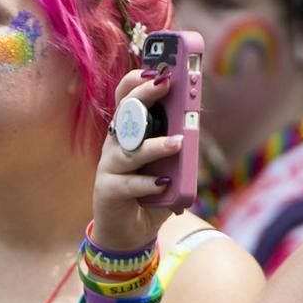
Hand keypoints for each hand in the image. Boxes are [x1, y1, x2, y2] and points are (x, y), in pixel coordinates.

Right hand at [90, 66, 183, 256]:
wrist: (128, 233)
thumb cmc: (150, 193)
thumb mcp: (168, 165)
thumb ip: (177, 145)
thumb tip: (194, 123)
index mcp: (127, 132)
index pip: (125, 97)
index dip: (138, 80)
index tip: (158, 68)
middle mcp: (114, 144)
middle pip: (125, 112)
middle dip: (144, 95)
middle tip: (165, 83)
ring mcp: (109, 167)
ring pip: (130, 149)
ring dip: (155, 146)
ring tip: (177, 143)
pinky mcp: (108, 191)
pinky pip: (128, 184)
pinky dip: (148, 183)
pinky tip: (163, 184)